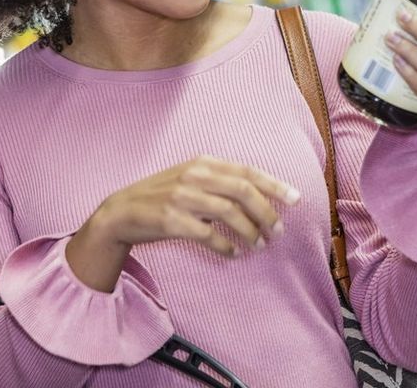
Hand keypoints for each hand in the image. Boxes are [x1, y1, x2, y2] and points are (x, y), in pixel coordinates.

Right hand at [67, 156, 300, 290]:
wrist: (120, 212)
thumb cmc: (162, 196)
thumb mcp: (190, 178)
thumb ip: (220, 181)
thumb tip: (261, 196)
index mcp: (202, 162)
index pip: (247, 171)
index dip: (274, 185)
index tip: (296, 199)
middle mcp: (193, 175)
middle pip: (242, 191)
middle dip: (266, 212)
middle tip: (278, 230)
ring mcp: (180, 197)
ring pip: (229, 213)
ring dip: (250, 232)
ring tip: (259, 245)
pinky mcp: (170, 220)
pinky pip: (207, 235)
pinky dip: (225, 245)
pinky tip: (234, 253)